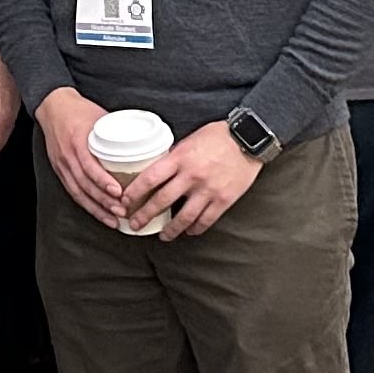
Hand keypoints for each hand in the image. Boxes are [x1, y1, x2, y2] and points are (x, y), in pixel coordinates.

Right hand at [29, 86, 137, 233]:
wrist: (53, 106)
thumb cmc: (79, 110)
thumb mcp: (99, 117)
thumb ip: (117, 132)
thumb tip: (143, 144)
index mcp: (77, 141)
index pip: (89, 166)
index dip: (103, 181)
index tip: (119, 192)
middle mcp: (68, 156)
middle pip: (85, 184)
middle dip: (104, 201)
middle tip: (123, 211)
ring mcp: (62, 165)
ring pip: (79, 193)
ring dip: (97, 209)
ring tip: (113, 220)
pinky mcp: (60, 171)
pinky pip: (73, 192)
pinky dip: (86, 205)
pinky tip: (99, 214)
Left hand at [128, 122, 262, 239]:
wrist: (248, 138)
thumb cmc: (217, 136)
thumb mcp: (189, 141)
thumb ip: (174, 158)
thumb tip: (157, 172)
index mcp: (180, 158)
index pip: (149, 178)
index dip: (134, 193)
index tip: (125, 202)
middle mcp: (191, 176)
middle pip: (161, 201)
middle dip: (144, 216)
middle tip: (134, 225)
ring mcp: (208, 190)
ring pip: (183, 217)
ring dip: (170, 230)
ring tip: (163, 236)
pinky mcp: (224, 200)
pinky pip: (205, 220)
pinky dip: (195, 228)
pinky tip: (189, 231)